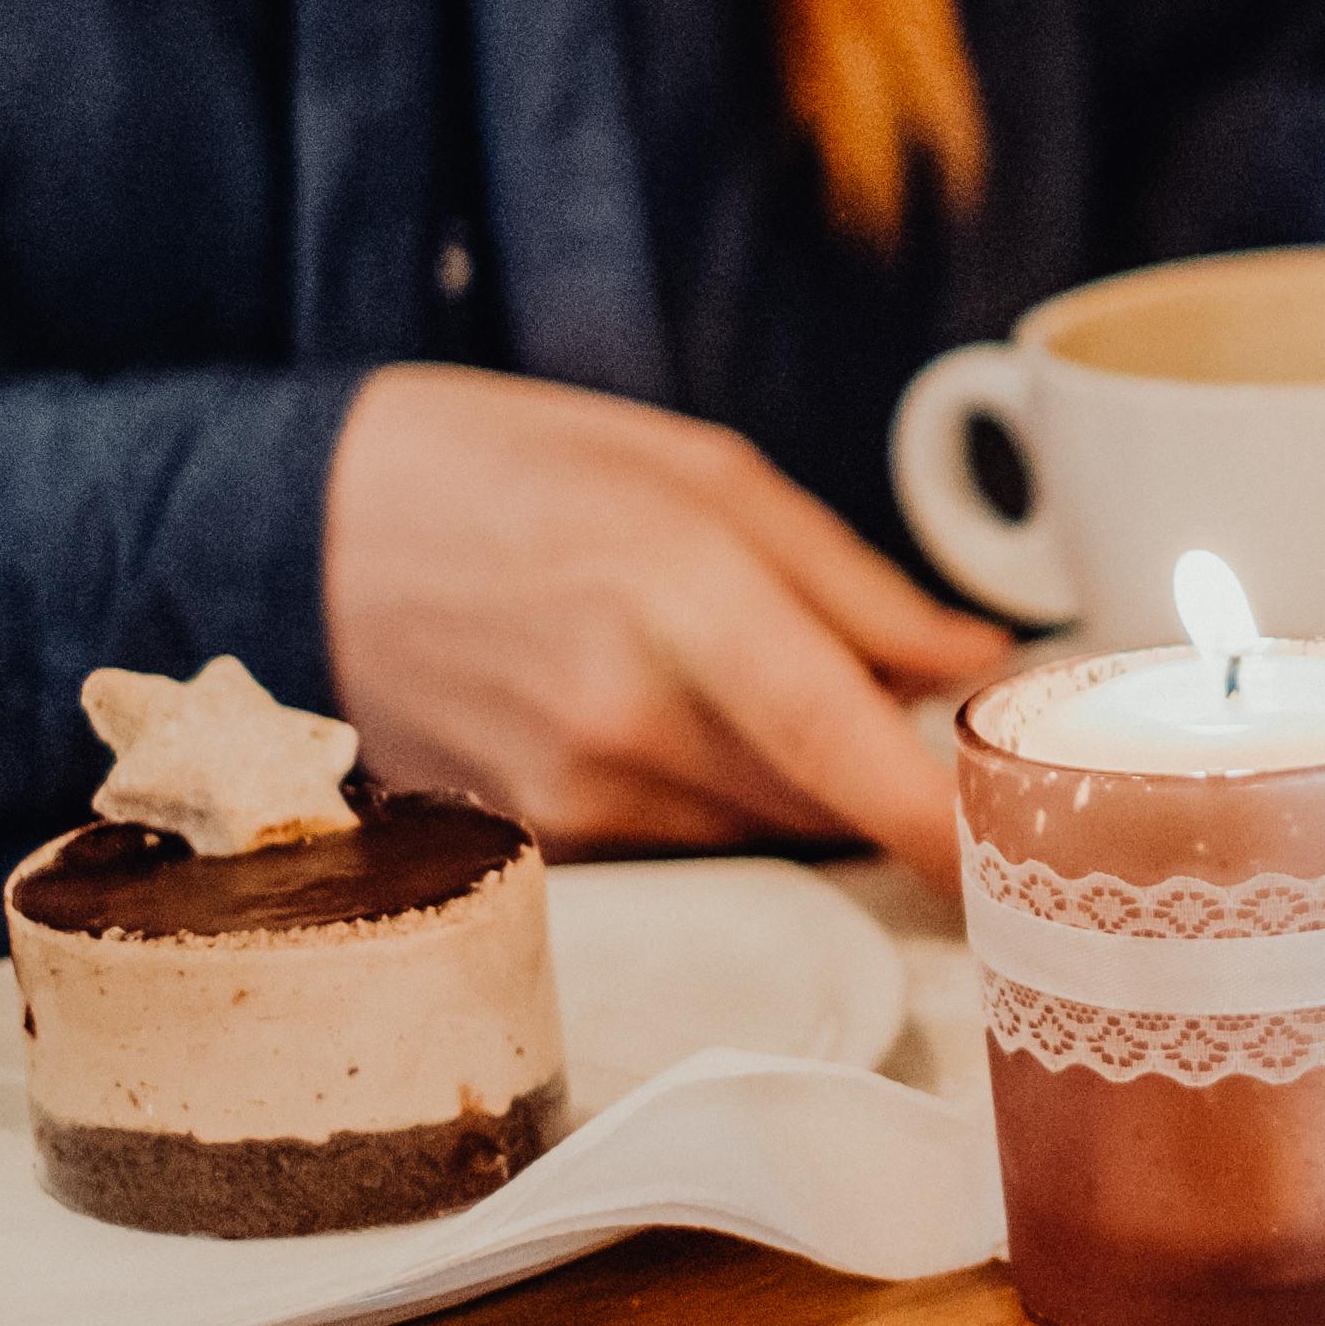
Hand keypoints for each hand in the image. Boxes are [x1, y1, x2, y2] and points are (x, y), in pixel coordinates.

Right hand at [324, 365, 1013, 880]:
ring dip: (804, 780)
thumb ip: (853, 584)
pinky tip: (677, 714)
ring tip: (747, 677)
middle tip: (905, 702)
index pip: (847, 745)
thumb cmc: (516, 472)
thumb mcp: (702, 473)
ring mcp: (577, 792)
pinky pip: (691, 838)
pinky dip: (723, 794)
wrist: (301, 532)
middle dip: (890, 770)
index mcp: (683, 595)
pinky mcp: (544, 838)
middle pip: (828, 799)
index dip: (942, 815)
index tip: (1022, 853)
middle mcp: (628, 717)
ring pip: (766, 828)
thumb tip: (971, 663)